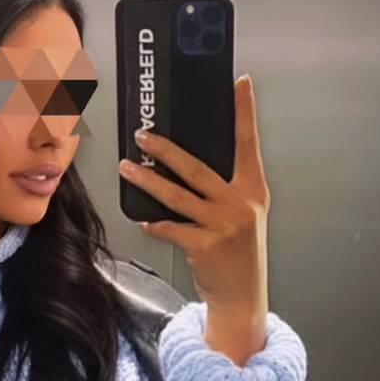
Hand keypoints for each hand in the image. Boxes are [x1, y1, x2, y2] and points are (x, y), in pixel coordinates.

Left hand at [119, 74, 269, 365]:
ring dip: (147, 181)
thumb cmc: (238, 254)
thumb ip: (226, 189)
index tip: (240, 83)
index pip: (248, 143)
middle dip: (166, 149)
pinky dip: (155, 223)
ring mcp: (223, 225)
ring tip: (126, 168)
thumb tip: (188, 163)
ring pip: (176, 196)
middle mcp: (240, 204)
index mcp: (253, 190)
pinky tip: (144, 219)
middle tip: (143, 134)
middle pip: (197, 167)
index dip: (244, 112)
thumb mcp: (244, 215)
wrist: (243, 297)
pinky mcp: (205, 246)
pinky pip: (171, 228)